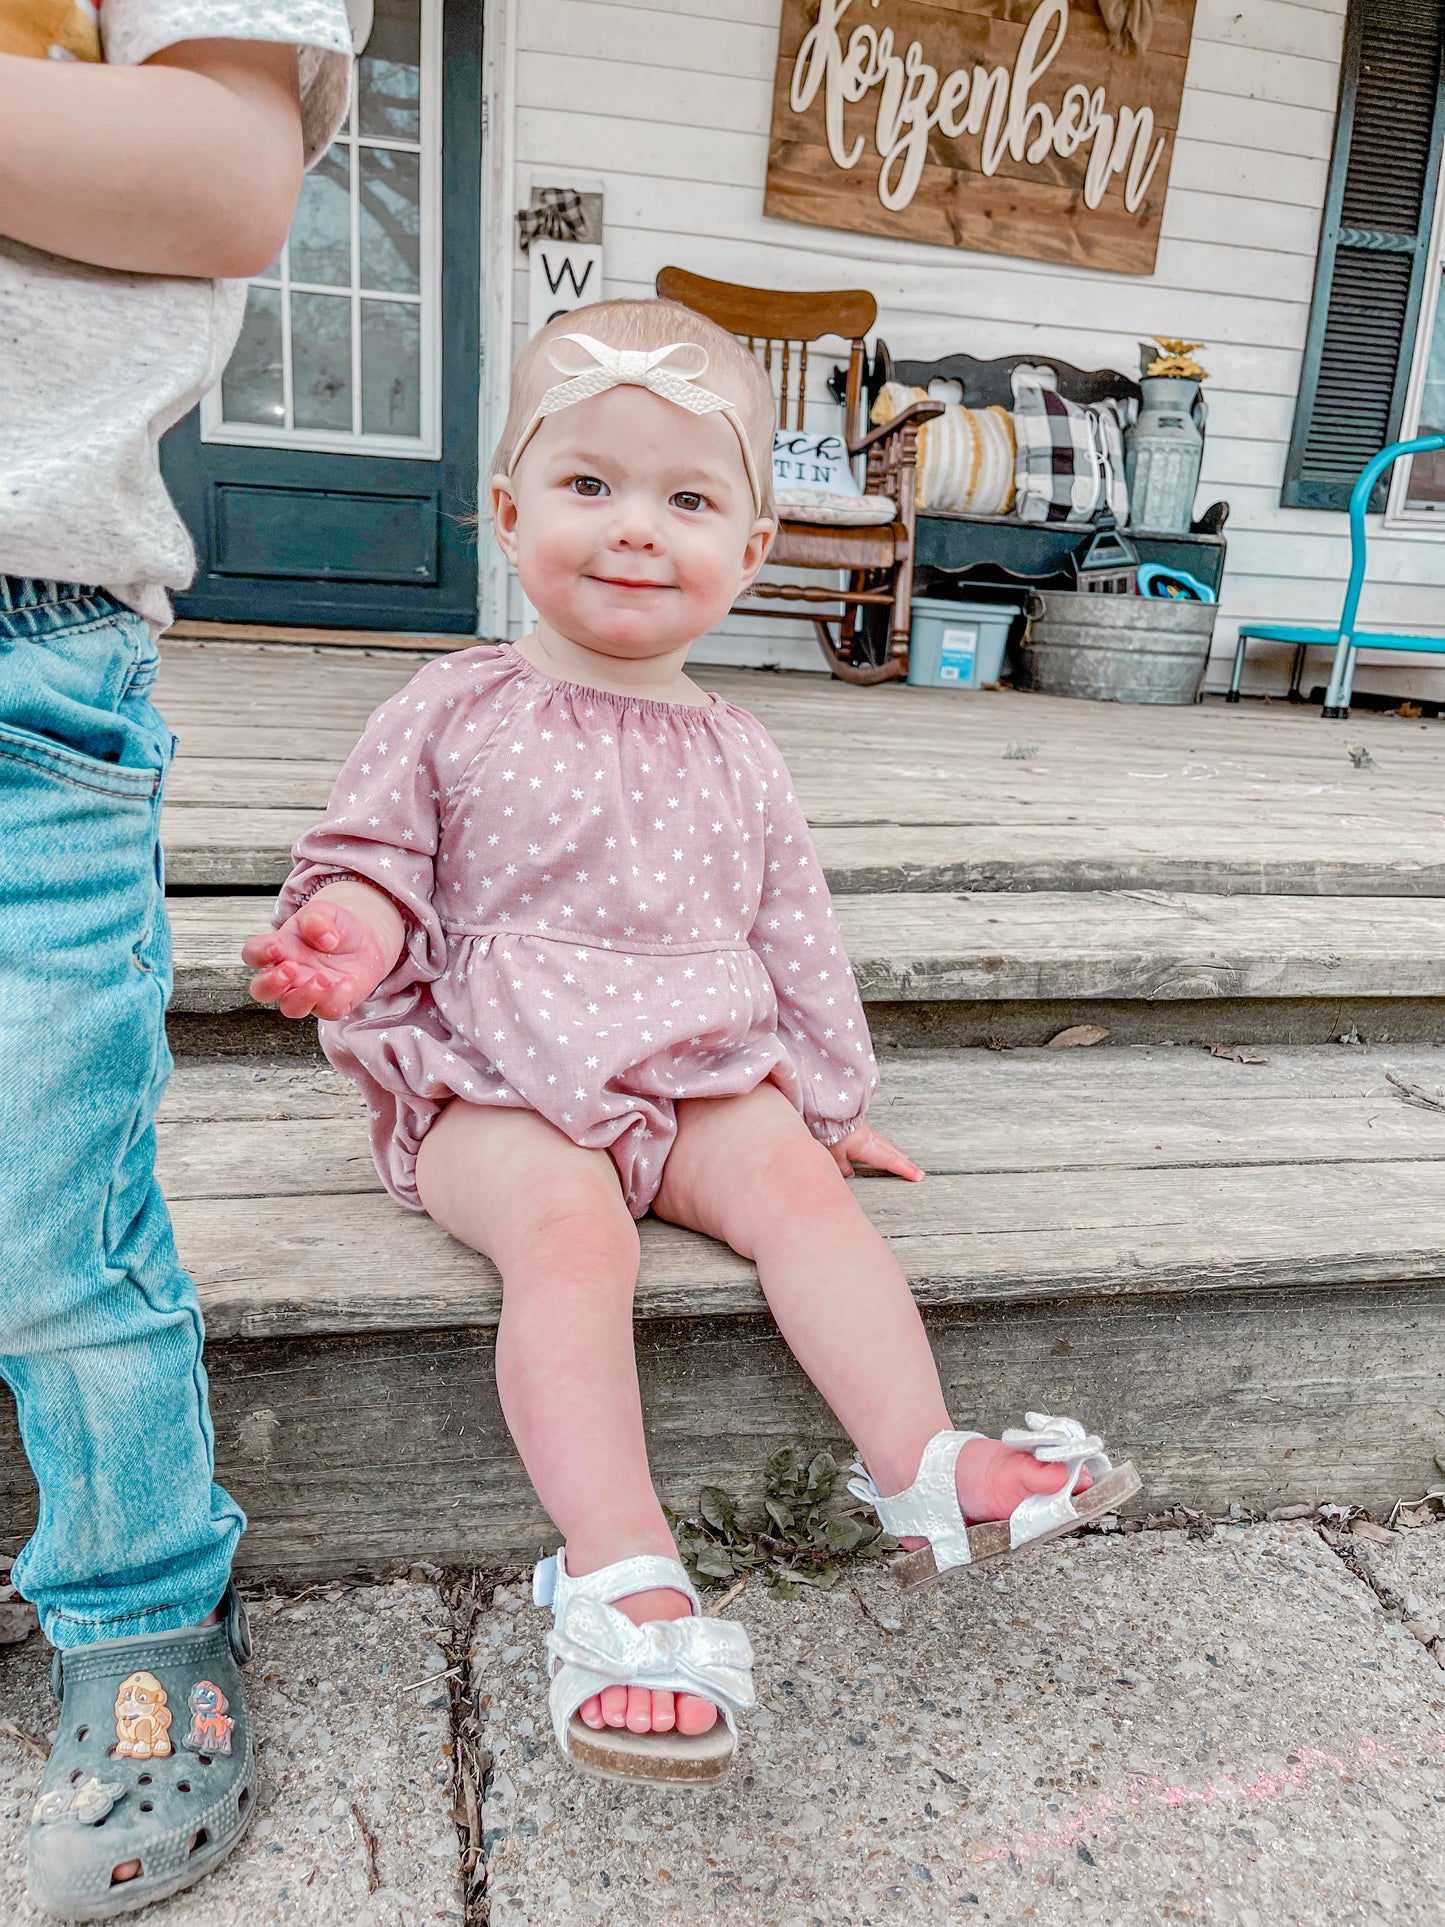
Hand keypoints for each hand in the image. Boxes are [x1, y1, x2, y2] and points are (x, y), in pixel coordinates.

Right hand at [242, 896, 395, 1020]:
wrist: (364, 942)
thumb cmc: (335, 928)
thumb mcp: (327, 912)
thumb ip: (318, 917)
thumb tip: (323, 937)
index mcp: (279, 948)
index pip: (253, 954)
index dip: (259, 953)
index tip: (276, 946)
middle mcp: (288, 975)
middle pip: (261, 990)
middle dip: (272, 983)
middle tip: (292, 969)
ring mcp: (307, 992)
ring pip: (292, 1008)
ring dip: (304, 996)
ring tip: (324, 978)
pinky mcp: (331, 1004)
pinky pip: (329, 1010)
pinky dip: (338, 997)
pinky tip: (349, 981)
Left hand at [828, 1119, 923, 1180]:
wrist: (826, 1106)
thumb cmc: (830, 1128)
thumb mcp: (834, 1153)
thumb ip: (842, 1166)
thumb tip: (849, 1174)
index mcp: (868, 1147)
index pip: (890, 1161)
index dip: (905, 1170)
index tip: (918, 1176)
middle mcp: (870, 1138)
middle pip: (892, 1152)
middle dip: (905, 1162)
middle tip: (916, 1170)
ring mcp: (866, 1129)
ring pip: (885, 1143)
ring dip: (895, 1151)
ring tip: (902, 1157)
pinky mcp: (860, 1123)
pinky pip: (877, 1136)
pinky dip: (884, 1142)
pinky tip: (880, 1142)